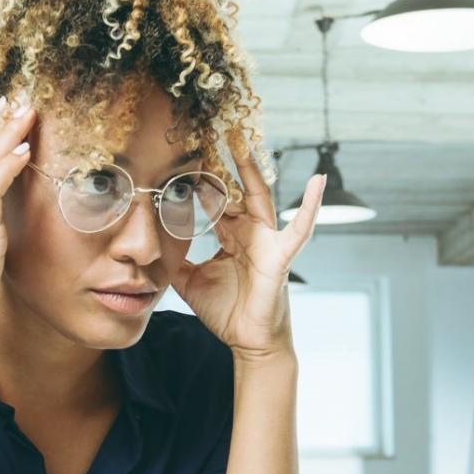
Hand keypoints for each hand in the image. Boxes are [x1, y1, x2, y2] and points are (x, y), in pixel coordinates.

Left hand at [167, 150, 320, 363]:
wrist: (248, 342)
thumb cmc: (227, 312)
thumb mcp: (189, 281)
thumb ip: (175, 260)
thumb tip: (154, 245)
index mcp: (231, 236)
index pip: (216, 199)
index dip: (203, 178)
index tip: (188, 152)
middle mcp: (250, 232)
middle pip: (236, 189)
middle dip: (225, 162)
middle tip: (212, 131)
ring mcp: (268, 241)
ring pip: (260, 197)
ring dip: (254, 169)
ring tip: (246, 140)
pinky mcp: (281, 255)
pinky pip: (300, 227)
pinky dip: (311, 205)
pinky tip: (319, 182)